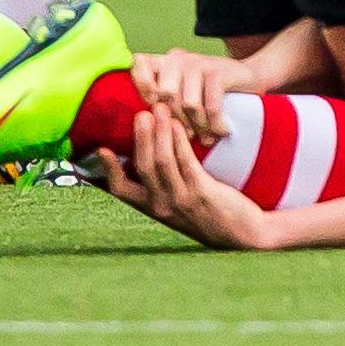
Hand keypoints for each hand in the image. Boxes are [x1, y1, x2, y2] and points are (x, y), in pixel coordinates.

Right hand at [92, 108, 276, 250]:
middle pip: (143, 166)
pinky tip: (178, 124)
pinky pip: (186, 162)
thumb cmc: (208, 215)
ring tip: (159, 110)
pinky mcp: (202, 193)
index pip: (122, 191)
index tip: (101, 149)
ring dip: (159, 132)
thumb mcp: (178, 206)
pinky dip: (179, 140)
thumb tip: (144, 155)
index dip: (109, 171)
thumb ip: (161, 185)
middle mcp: (163, 206)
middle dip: (141, 137)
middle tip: (140, 112)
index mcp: (153, 208)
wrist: (243, 235)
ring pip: (163, 161)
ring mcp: (182, 200)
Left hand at [131, 51, 241, 145]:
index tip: (155, 111)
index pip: (139, 63)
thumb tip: (149, 132)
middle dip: (178, 122)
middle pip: (166, 95)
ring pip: (188, 104)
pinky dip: (216, 124)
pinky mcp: (218, 71)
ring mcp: (198, 62)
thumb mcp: (183, 94)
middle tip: (191, 136)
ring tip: (208, 137)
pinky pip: (210, 106)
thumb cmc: (207, 94)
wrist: (248, 79)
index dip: (142, 87)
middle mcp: (177, 58)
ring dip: (200, 127)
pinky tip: (222, 130)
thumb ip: (164, 104)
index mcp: (163, 63)